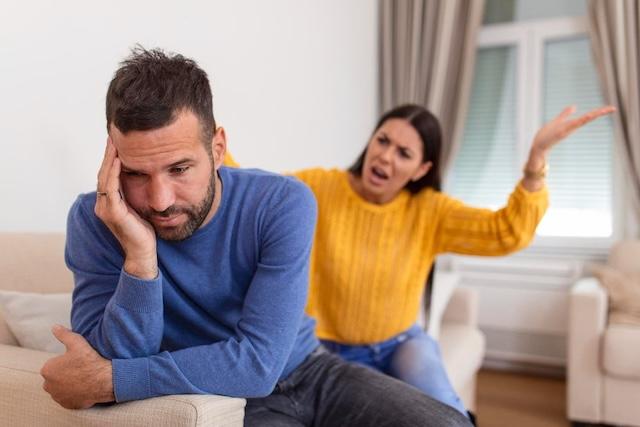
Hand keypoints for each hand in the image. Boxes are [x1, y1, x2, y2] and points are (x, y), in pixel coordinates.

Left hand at [40, 325, 114, 408]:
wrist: (104, 380)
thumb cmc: (90, 361)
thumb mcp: (77, 342)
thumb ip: (63, 334)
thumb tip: (54, 327)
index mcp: (47, 369)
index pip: (53, 365)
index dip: (66, 362)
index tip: (76, 360)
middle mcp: (48, 385)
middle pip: (55, 377)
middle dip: (64, 374)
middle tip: (80, 368)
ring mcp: (58, 397)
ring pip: (60, 388)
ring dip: (68, 384)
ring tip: (83, 377)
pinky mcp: (67, 404)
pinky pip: (68, 398)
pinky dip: (73, 394)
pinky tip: (83, 387)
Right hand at [95, 138, 157, 278]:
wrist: (144, 255)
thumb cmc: (145, 232)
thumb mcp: (142, 207)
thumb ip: (139, 192)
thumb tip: (149, 174)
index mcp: (110, 201)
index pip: (109, 173)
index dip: (113, 156)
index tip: (119, 138)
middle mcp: (104, 203)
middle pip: (104, 171)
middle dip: (109, 152)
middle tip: (114, 132)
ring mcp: (105, 208)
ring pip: (105, 177)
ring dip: (110, 158)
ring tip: (115, 141)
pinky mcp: (112, 213)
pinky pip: (111, 188)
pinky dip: (114, 172)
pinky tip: (120, 159)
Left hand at [522, 105, 615, 190]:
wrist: (538, 147)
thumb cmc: (546, 135)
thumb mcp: (557, 122)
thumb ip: (565, 114)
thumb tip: (574, 106)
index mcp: (572, 124)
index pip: (587, 116)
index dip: (599, 112)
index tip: (611, 108)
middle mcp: (572, 128)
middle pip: (588, 118)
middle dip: (600, 113)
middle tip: (614, 108)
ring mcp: (567, 131)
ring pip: (582, 121)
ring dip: (592, 115)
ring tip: (605, 110)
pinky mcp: (560, 134)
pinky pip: (570, 126)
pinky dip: (578, 122)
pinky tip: (586, 117)